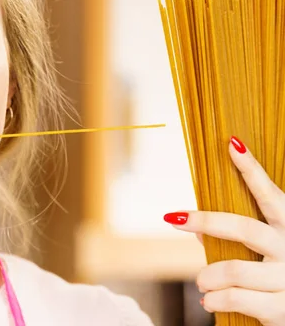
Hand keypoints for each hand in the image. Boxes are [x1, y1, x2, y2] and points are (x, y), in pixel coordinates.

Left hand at [164, 136, 284, 325]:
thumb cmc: (280, 278)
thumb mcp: (267, 253)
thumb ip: (237, 239)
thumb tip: (193, 230)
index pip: (270, 194)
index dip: (251, 168)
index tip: (232, 143)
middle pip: (243, 228)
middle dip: (205, 222)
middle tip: (176, 219)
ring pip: (233, 270)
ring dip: (208, 276)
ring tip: (202, 282)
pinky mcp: (282, 307)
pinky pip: (235, 298)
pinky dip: (214, 300)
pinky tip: (210, 301)